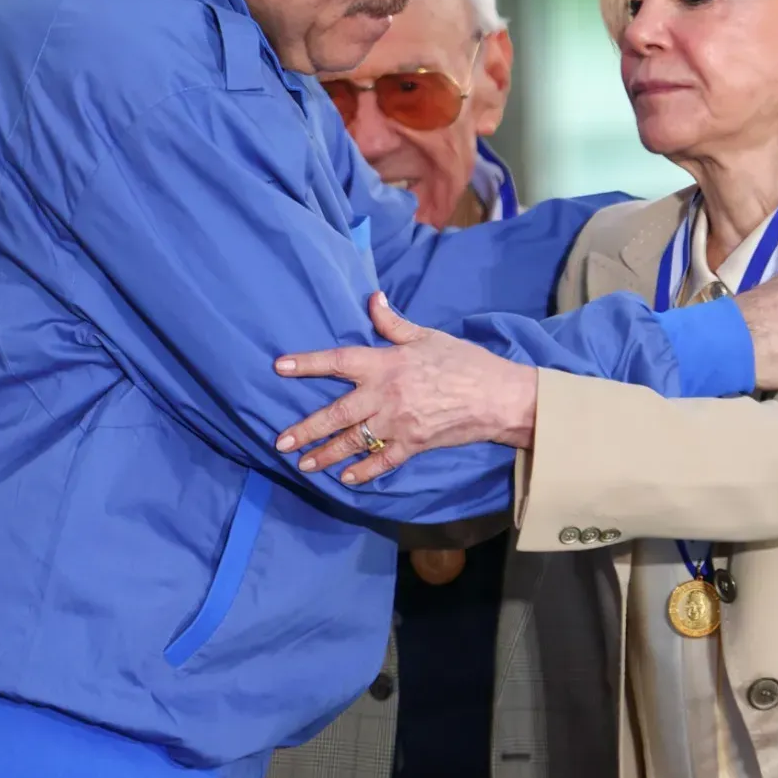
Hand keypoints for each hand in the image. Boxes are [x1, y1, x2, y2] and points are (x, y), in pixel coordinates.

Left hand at [273, 293, 538, 482]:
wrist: (498, 397)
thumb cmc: (464, 362)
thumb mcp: (427, 336)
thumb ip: (393, 323)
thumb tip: (373, 298)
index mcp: (386, 364)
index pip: (339, 362)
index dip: (308, 363)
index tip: (280, 366)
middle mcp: (385, 395)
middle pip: (337, 414)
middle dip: (306, 429)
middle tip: (280, 442)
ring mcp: (398, 424)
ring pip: (353, 442)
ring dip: (326, 455)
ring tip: (303, 464)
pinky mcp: (413, 445)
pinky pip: (382, 461)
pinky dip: (363, 472)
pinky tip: (345, 479)